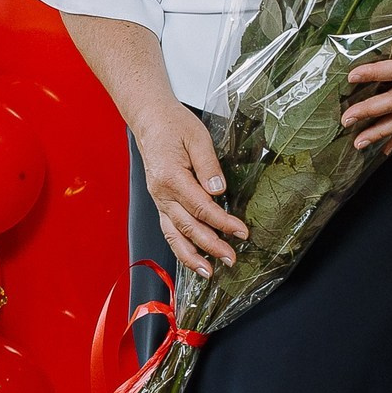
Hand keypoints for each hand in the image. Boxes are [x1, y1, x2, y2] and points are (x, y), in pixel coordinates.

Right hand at [135, 99, 246, 274]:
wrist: (150, 120)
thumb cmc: (174, 126)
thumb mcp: (198, 138)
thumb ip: (209, 166)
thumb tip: (219, 190)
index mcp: (171, 177)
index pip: (201, 207)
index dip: (223, 222)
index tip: (241, 232)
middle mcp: (162, 193)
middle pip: (188, 226)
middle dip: (211, 245)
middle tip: (231, 258)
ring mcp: (159, 200)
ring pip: (174, 234)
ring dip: (191, 256)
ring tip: (209, 272)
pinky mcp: (161, 202)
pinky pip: (169, 229)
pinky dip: (180, 247)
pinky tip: (193, 259)